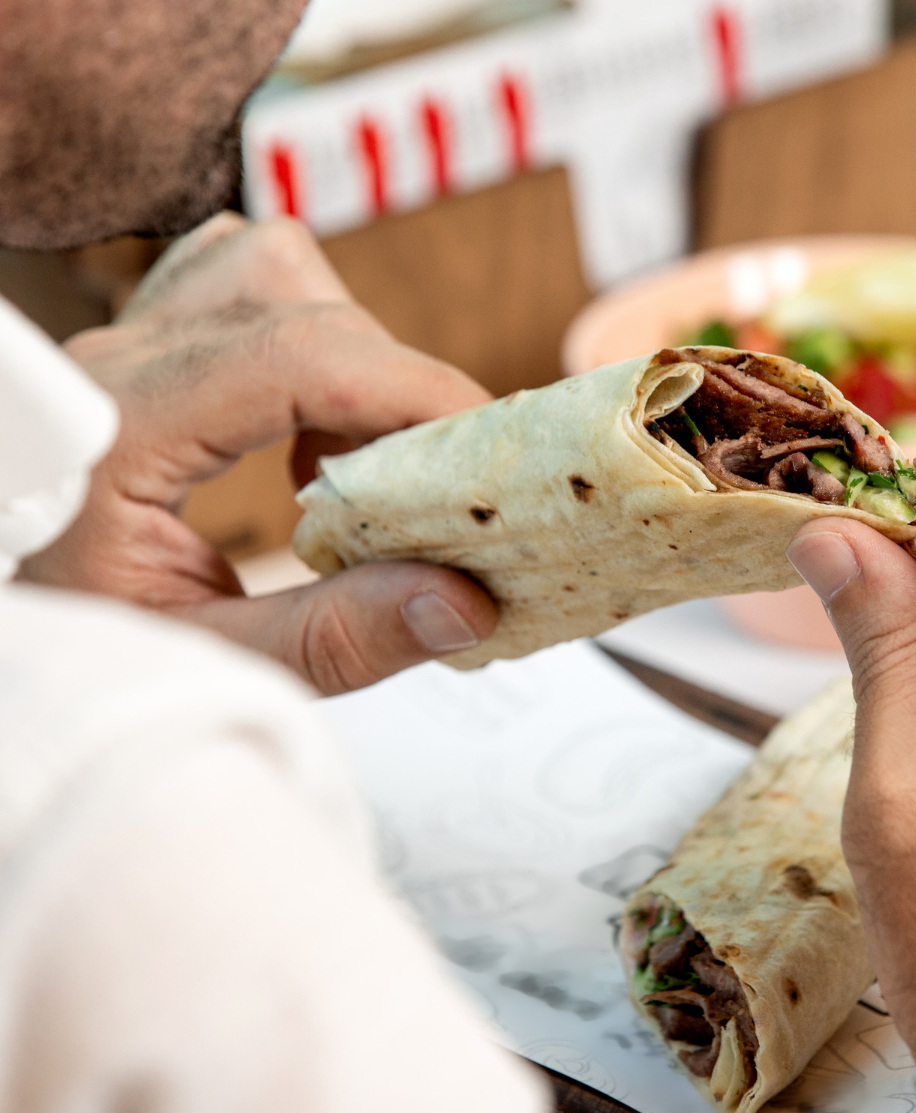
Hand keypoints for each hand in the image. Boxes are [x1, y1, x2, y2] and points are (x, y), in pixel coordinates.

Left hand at [20, 213, 498, 693]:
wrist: (13, 601)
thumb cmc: (87, 641)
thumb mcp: (210, 660)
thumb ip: (334, 637)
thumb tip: (466, 603)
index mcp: (119, 432)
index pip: (294, 360)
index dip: (415, 390)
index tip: (491, 449)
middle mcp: (120, 360)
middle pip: (303, 308)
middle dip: (401, 388)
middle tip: (443, 481)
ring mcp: (132, 335)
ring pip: (280, 273)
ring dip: (354, 354)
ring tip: (361, 458)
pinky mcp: (153, 336)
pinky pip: (255, 286)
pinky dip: (317, 346)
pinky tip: (315, 437)